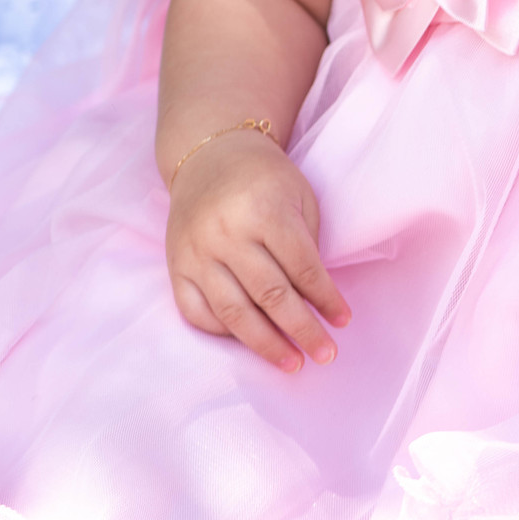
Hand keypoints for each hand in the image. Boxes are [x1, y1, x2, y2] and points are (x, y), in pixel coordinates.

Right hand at [165, 130, 349, 372]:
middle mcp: (226, 232)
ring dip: (266, 345)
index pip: (301, 267)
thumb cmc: (265, 179)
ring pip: (233, 312)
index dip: (325, 298)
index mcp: (264, 209)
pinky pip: (197, 313)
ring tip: (293, 363)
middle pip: (270, 295)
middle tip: (326, 354)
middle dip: (302, 330)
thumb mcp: (298, 196)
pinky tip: (249, 343)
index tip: (343, 321)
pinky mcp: (175, 266)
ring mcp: (196, 252)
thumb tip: (315, 301)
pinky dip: (224, 333)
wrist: (210, 156)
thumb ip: (306, 244)